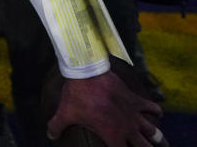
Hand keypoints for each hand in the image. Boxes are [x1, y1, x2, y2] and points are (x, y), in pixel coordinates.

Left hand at [48, 71, 163, 145]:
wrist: (88, 72)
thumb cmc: (77, 95)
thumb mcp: (64, 113)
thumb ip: (57, 126)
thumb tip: (50, 135)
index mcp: (111, 135)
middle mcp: (126, 128)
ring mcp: (134, 114)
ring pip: (153, 131)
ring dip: (157, 138)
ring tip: (160, 142)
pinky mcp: (135, 99)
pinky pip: (152, 107)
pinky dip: (156, 111)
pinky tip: (157, 114)